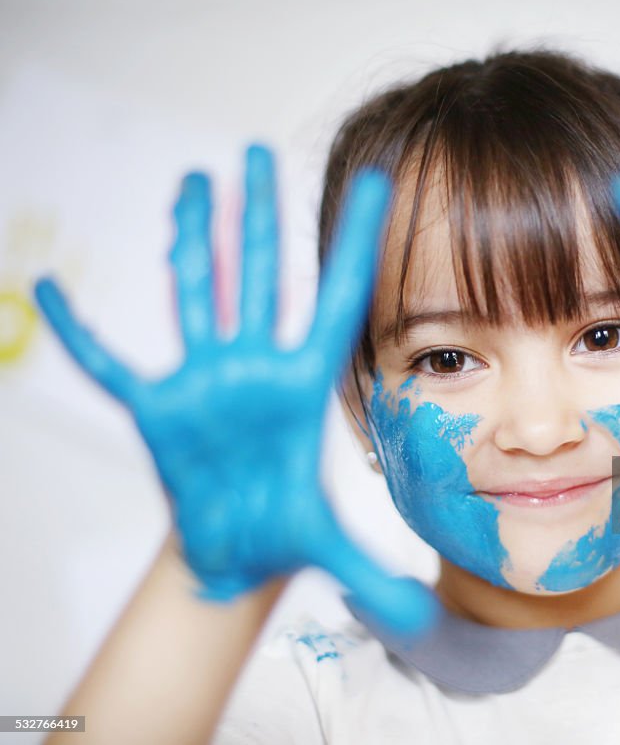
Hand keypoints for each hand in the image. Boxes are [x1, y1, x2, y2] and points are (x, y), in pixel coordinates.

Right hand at [35, 147, 435, 635]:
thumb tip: (418, 621)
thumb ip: (369, 573)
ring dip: (191, 240)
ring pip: (196, 295)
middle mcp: (254, 369)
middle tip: (257, 149)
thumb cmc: (284, 533)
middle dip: (255, 216)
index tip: (374, 181)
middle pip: (257, 277)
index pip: (335, 300)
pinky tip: (50, 290)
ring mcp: (204, 380)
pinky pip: (110, 363)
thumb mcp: (327, 549)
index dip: (352, 241)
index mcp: (302, 386)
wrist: (238, 547)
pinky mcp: (158, 406)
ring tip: (194, 182)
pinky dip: (79, 331)